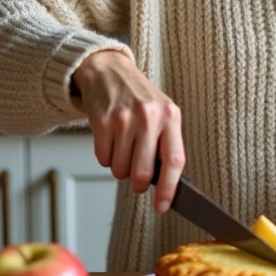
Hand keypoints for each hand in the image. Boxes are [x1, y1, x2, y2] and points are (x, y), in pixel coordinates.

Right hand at [73, 49, 184, 212]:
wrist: (108, 70)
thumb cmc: (139, 96)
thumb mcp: (162, 112)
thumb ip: (166, 142)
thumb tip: (166, 183)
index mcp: (170, 116)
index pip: (174, 160)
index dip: (169, 188)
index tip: (163, 205)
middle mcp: (149, 117)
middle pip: (143, 172)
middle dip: (138, 184)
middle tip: (137, 181)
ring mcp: (124, 119)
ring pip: (120, 169)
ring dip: (120, 168)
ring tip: (123, 148)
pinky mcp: (102, 122)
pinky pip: (103, 159)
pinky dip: (106, 157)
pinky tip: (110, 139)